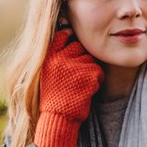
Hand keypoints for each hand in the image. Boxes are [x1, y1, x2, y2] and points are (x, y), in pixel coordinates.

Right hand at [34, 29, 103, 146]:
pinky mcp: (88, 74)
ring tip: (78, 85)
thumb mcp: (48, 71)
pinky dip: (96, 81)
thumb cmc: (54, 96)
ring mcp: (75, 66)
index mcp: (49, 56)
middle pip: (80, 47)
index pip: (63, 35)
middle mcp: (60, 58)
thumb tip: (68, 29)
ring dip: (89, 71)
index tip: (71, 43)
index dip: (69, 38)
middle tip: (74, 77)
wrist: (57, 118)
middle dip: (81, 59)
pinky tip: (85, 91)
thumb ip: (56, 53)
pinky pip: (98, 71)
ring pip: (90, 59)